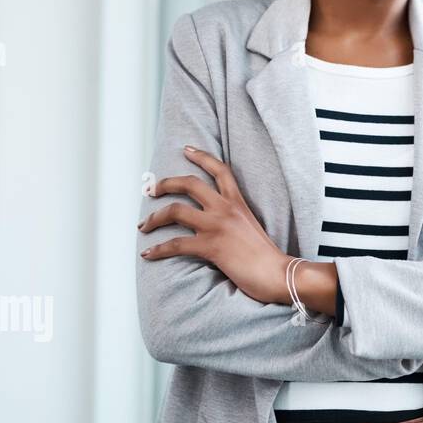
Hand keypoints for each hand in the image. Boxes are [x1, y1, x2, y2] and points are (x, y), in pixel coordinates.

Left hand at [138, 146, 288, 304]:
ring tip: (144, 225)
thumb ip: (233, 219)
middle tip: (151, 190)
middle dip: (166, 184)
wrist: (278, 273)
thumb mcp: (251, 226)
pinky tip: (148, 254)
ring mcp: (217, 226)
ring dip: (154, 217)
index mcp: (238, 202)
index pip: (220, 170)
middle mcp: (226, 209)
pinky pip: (175, 244)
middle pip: (190, 184)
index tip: (186, 149)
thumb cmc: (267, 256)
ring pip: (176, 211)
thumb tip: (216, 223)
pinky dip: (158, 250)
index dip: (201, 156)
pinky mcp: (211, 247)